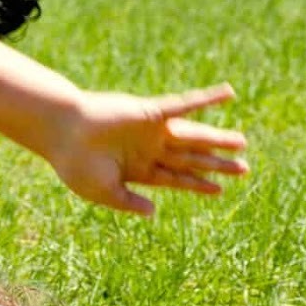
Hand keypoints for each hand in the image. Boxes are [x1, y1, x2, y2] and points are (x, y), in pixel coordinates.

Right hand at [49, 83, 248, 216]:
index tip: (219, 190)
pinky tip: (228, 93)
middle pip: (190, 159)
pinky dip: (206, 99)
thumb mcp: (102, 191)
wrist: (61, 132)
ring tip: (242, 143)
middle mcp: (148, 149)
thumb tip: (154, 211)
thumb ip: (128, 202)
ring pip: (193, 136)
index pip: (175, 179)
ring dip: (217, 139)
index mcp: (137, 169)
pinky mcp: (150, 112)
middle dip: (216, 165)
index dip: (198, 185)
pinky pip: (184, 104)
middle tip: (244, 169)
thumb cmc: (74, 163)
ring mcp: (151, 130)